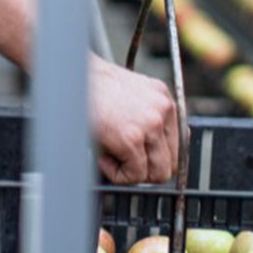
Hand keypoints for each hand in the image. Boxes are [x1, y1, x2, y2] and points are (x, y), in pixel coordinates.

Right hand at [89, 53, 178, 183]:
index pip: (178, 145)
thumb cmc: (95, 86)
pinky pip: (134, 175)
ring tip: (111, 156)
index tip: (139, 159)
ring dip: (132, 172)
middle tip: (122, 159)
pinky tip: (102, 156)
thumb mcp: (132, 95)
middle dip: (146, 169)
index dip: (156, 158)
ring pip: (156, 174)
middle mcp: (163, 109)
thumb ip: (150, 117)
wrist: (73, 76)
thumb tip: (158, 152)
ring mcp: (150, 124)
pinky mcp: (132, 138)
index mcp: (164, 99)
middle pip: (170, 163)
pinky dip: (116, 173)